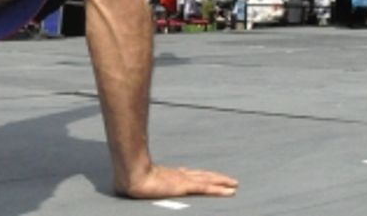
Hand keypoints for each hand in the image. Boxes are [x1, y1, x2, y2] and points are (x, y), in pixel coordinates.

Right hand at [117, 163, 238, 198]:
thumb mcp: (139, 181)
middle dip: (217, 178)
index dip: (203, 176)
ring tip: (235, 185)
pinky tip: (230, 191)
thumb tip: (132, 185)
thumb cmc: (131, 179)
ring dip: (223, 183)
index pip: (191, 175)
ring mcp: (184, 180)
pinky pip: (206, 188)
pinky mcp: (185, 186)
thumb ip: (143, 182)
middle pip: (203, 176)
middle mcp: (180, 176)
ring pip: (209, 181)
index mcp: (171, 175)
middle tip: (231, 181)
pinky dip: (219, 189)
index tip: (211, 177)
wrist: (132, 175)